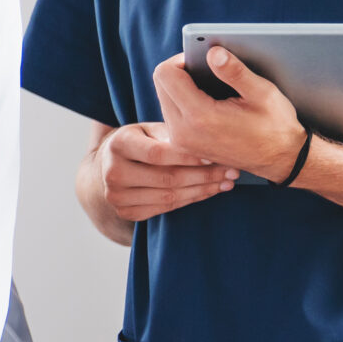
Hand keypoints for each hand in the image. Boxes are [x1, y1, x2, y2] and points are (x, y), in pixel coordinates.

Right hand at [92, 121, 235, 223]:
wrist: (110, 164)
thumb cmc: (141, 141)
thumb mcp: (150, 129)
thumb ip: (173, 134)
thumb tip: (210, 143)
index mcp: (118, 144)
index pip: (157, 154)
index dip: (188, 158)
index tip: (215, 156)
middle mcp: (112, 172)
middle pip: (166, 178)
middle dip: (204, 176)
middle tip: (232, 171)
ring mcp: (116, 196)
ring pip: (168, 196)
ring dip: (202, 190)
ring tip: (227, 182)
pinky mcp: (125, 212)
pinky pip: (165, 208)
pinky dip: (191, 200)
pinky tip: (209, 191)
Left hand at [153, 47, 307, 180]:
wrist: (279, 159)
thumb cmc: (275, 126)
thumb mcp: (262, 93)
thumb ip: (234, 71)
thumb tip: (213, 52)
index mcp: (199, 117)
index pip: (165, 74)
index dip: (181, 59)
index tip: (201, 59)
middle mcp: (182, 131)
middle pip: (160, 84)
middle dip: (179, 71)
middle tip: (206, 68)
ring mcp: (180, 141)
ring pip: (163, 98)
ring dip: (180, 86)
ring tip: (208, 86)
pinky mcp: (183, 145)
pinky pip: (170, 114)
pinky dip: (183, 101)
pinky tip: (205, 100)